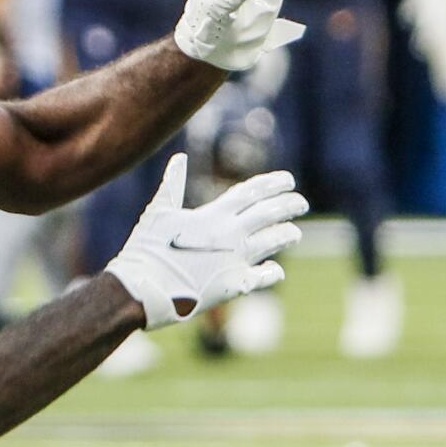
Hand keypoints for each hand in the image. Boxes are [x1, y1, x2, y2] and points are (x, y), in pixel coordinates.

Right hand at [104, 154, 306, 328]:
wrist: (143, 288)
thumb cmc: (146, 249)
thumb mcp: (157, 211)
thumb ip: (172, 184)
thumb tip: (178, 158)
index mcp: (213, 215)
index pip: (251, 192)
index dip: (272, 184)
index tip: (288, 179)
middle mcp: (230, 235)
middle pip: (268, 214)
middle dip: (288, 205)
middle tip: (301, 202)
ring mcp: (235, 261)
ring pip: (271, 243)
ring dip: (286, 235)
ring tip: (295, 232)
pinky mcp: (234, 286)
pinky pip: (262, 277)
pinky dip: (271, 272)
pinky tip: (275, 270)